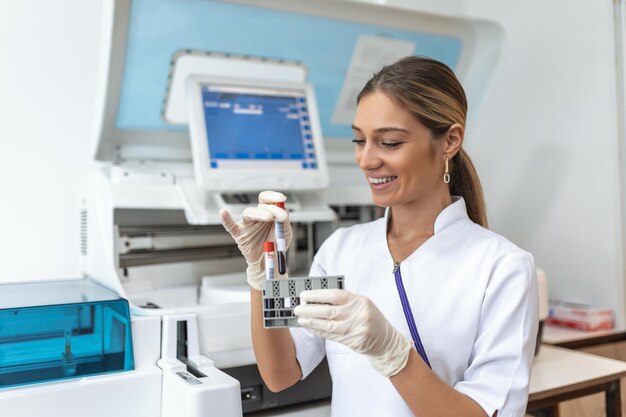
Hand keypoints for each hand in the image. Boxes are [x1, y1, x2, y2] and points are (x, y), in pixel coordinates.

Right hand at [220, 191, 291, 289]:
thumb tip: (284, 211)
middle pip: (260, 205)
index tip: (282, 198)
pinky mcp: (239, 234)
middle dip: (270, 207)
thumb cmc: (276, 245)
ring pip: (248, 213)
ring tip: (269, 218)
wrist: (269, 262)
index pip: (268, 199)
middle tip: (278, 216)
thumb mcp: (285, 233)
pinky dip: (226, 219)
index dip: (274, 196)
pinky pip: (230, 226)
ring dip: (259, 213)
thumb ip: (285, 221)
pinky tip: (223, 212)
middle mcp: (257, 216)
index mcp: (268, 213)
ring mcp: (247, 225)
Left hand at [294, 289, 412, 376]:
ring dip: (312, 322)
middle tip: (298, 308)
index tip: (305, 295)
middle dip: (311, 310)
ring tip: (301, 319)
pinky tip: (311, 327)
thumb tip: (318, 298)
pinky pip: (332, 336)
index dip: (318, 295)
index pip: (336, 295)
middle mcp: (359, 314)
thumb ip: (343, 301)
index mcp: (360, 301)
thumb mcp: (361, 304)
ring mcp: (356, 329)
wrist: (385, 340)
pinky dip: (319, 331)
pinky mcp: (353, 342)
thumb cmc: (370, 319)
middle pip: (330, 311)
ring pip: (329, 325)